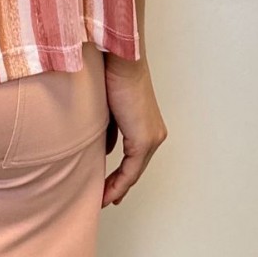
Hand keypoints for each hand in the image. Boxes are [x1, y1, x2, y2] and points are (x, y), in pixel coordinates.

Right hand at [101, 56, 167, 207]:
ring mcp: (151, 137)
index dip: (122, 174)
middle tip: (105, 197)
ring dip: (118, 186)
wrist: (119, 58)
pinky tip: (107, 193)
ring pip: (134, 170)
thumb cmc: (110, 72)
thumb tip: (105, 147)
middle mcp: (154, 133)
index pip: (135, 156)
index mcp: (147, 123)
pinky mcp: (144, 139)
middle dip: (120, 184)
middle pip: (136, 167)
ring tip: (103, 198)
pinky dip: (119, 183)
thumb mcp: (108, 106)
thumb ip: (109, 128)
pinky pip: (131, 170)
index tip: (109, 186)